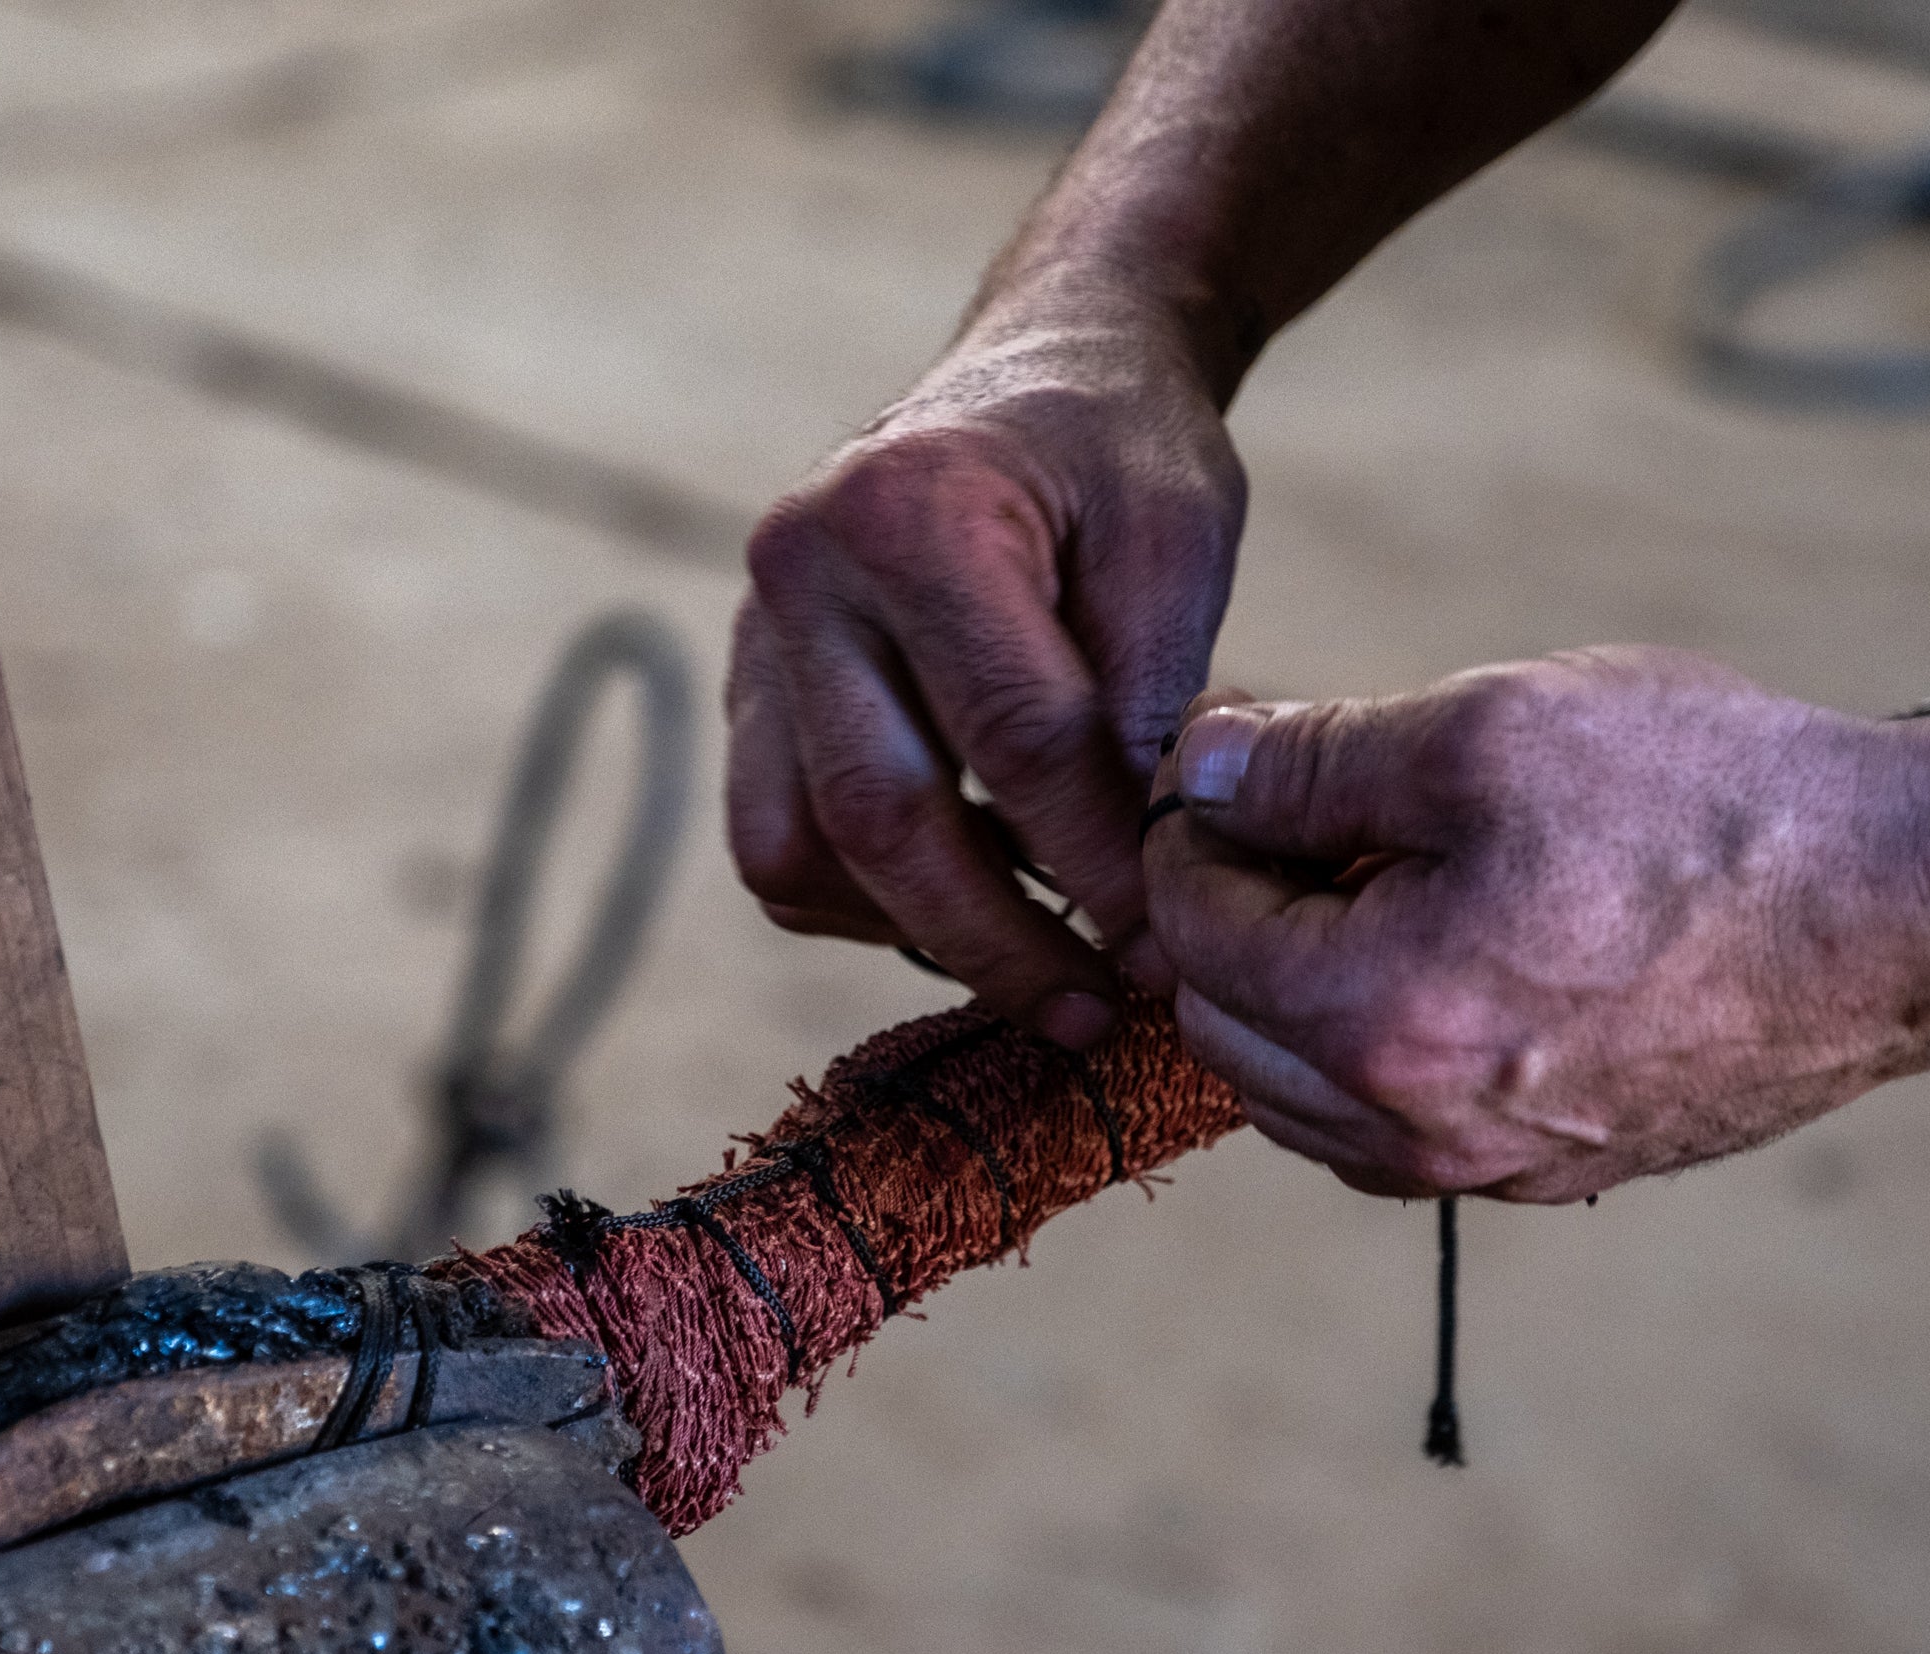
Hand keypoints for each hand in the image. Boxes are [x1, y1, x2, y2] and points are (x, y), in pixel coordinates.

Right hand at [730, 295, 1244, 1047]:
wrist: (1043, 365)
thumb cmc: (1120, 450)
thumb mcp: (1178, 542)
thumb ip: (1151, 702)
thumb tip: (1139, 889)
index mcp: (910, 513)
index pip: (1013, 740)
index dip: (1098, 864)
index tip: (1168, 950)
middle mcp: (800, 571)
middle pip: (881, 818)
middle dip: (997, 942)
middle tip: (1093, 1011)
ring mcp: (756, 634)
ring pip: (797, 852)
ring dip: (916, 932)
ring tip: (1040, 964)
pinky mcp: (751, 688)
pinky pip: (777, 841)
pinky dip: (864, 902)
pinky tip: (972, 899)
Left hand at [1142, 650, 1929, 1199]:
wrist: (1912, 909)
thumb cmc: (1712, 808)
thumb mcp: (1489, 730)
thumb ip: (1312, 760)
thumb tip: (1199, 771)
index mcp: (1373, 1020)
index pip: (1193, 926)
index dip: (1196, 825)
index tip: (1242, 759)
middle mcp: (1413, 1131)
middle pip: (1224, 1024)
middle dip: (1234, 914)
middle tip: (1303, 812)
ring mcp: (1487, 1171)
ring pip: (1298, 1092)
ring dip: (1293, 989)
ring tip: (1376, 877)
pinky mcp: (1552, 1175)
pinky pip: (1394, 1127)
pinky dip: (1373, 1046)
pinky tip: (1442, 952)